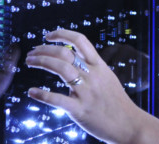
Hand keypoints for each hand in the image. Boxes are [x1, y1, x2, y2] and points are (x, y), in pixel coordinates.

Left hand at [25, 29, 139, 143]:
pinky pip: (58, 99)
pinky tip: (32, 91)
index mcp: (100, 66)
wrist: (129, 124)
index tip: (48, 36)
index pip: (80, 40)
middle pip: (65, 53)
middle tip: (32, 52)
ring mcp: (86, 92)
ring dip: (42, 62)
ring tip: (29, 62)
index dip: (62, 34)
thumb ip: (93, 69)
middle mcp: (92, 75)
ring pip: (61, 69)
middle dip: (44, 49)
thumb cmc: (117, 103)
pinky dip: (42, 95)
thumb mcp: (108, 78)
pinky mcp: (80, 110)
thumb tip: (76, 60)